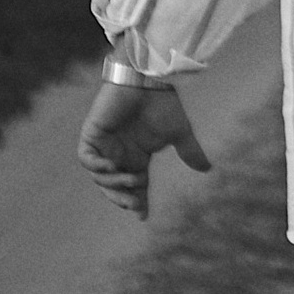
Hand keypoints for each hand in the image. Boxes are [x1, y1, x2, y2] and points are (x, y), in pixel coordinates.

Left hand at [77, 78, 210, 218]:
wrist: (146, 77)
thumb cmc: (162, 102)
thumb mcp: (179, 132)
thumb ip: (189, 151)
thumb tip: (207, 168)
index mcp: (137, 156)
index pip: (134, 187)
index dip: (137, 202)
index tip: (143, 216)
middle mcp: (119, 154)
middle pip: (115, 187)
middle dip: (122, 198)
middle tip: (135, 205)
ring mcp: (105, 145)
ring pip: (101, 177)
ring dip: (113, 183)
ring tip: (131, 179)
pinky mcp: (93, 134)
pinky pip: (86, 158)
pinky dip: (96, 167)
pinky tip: (111, 167)